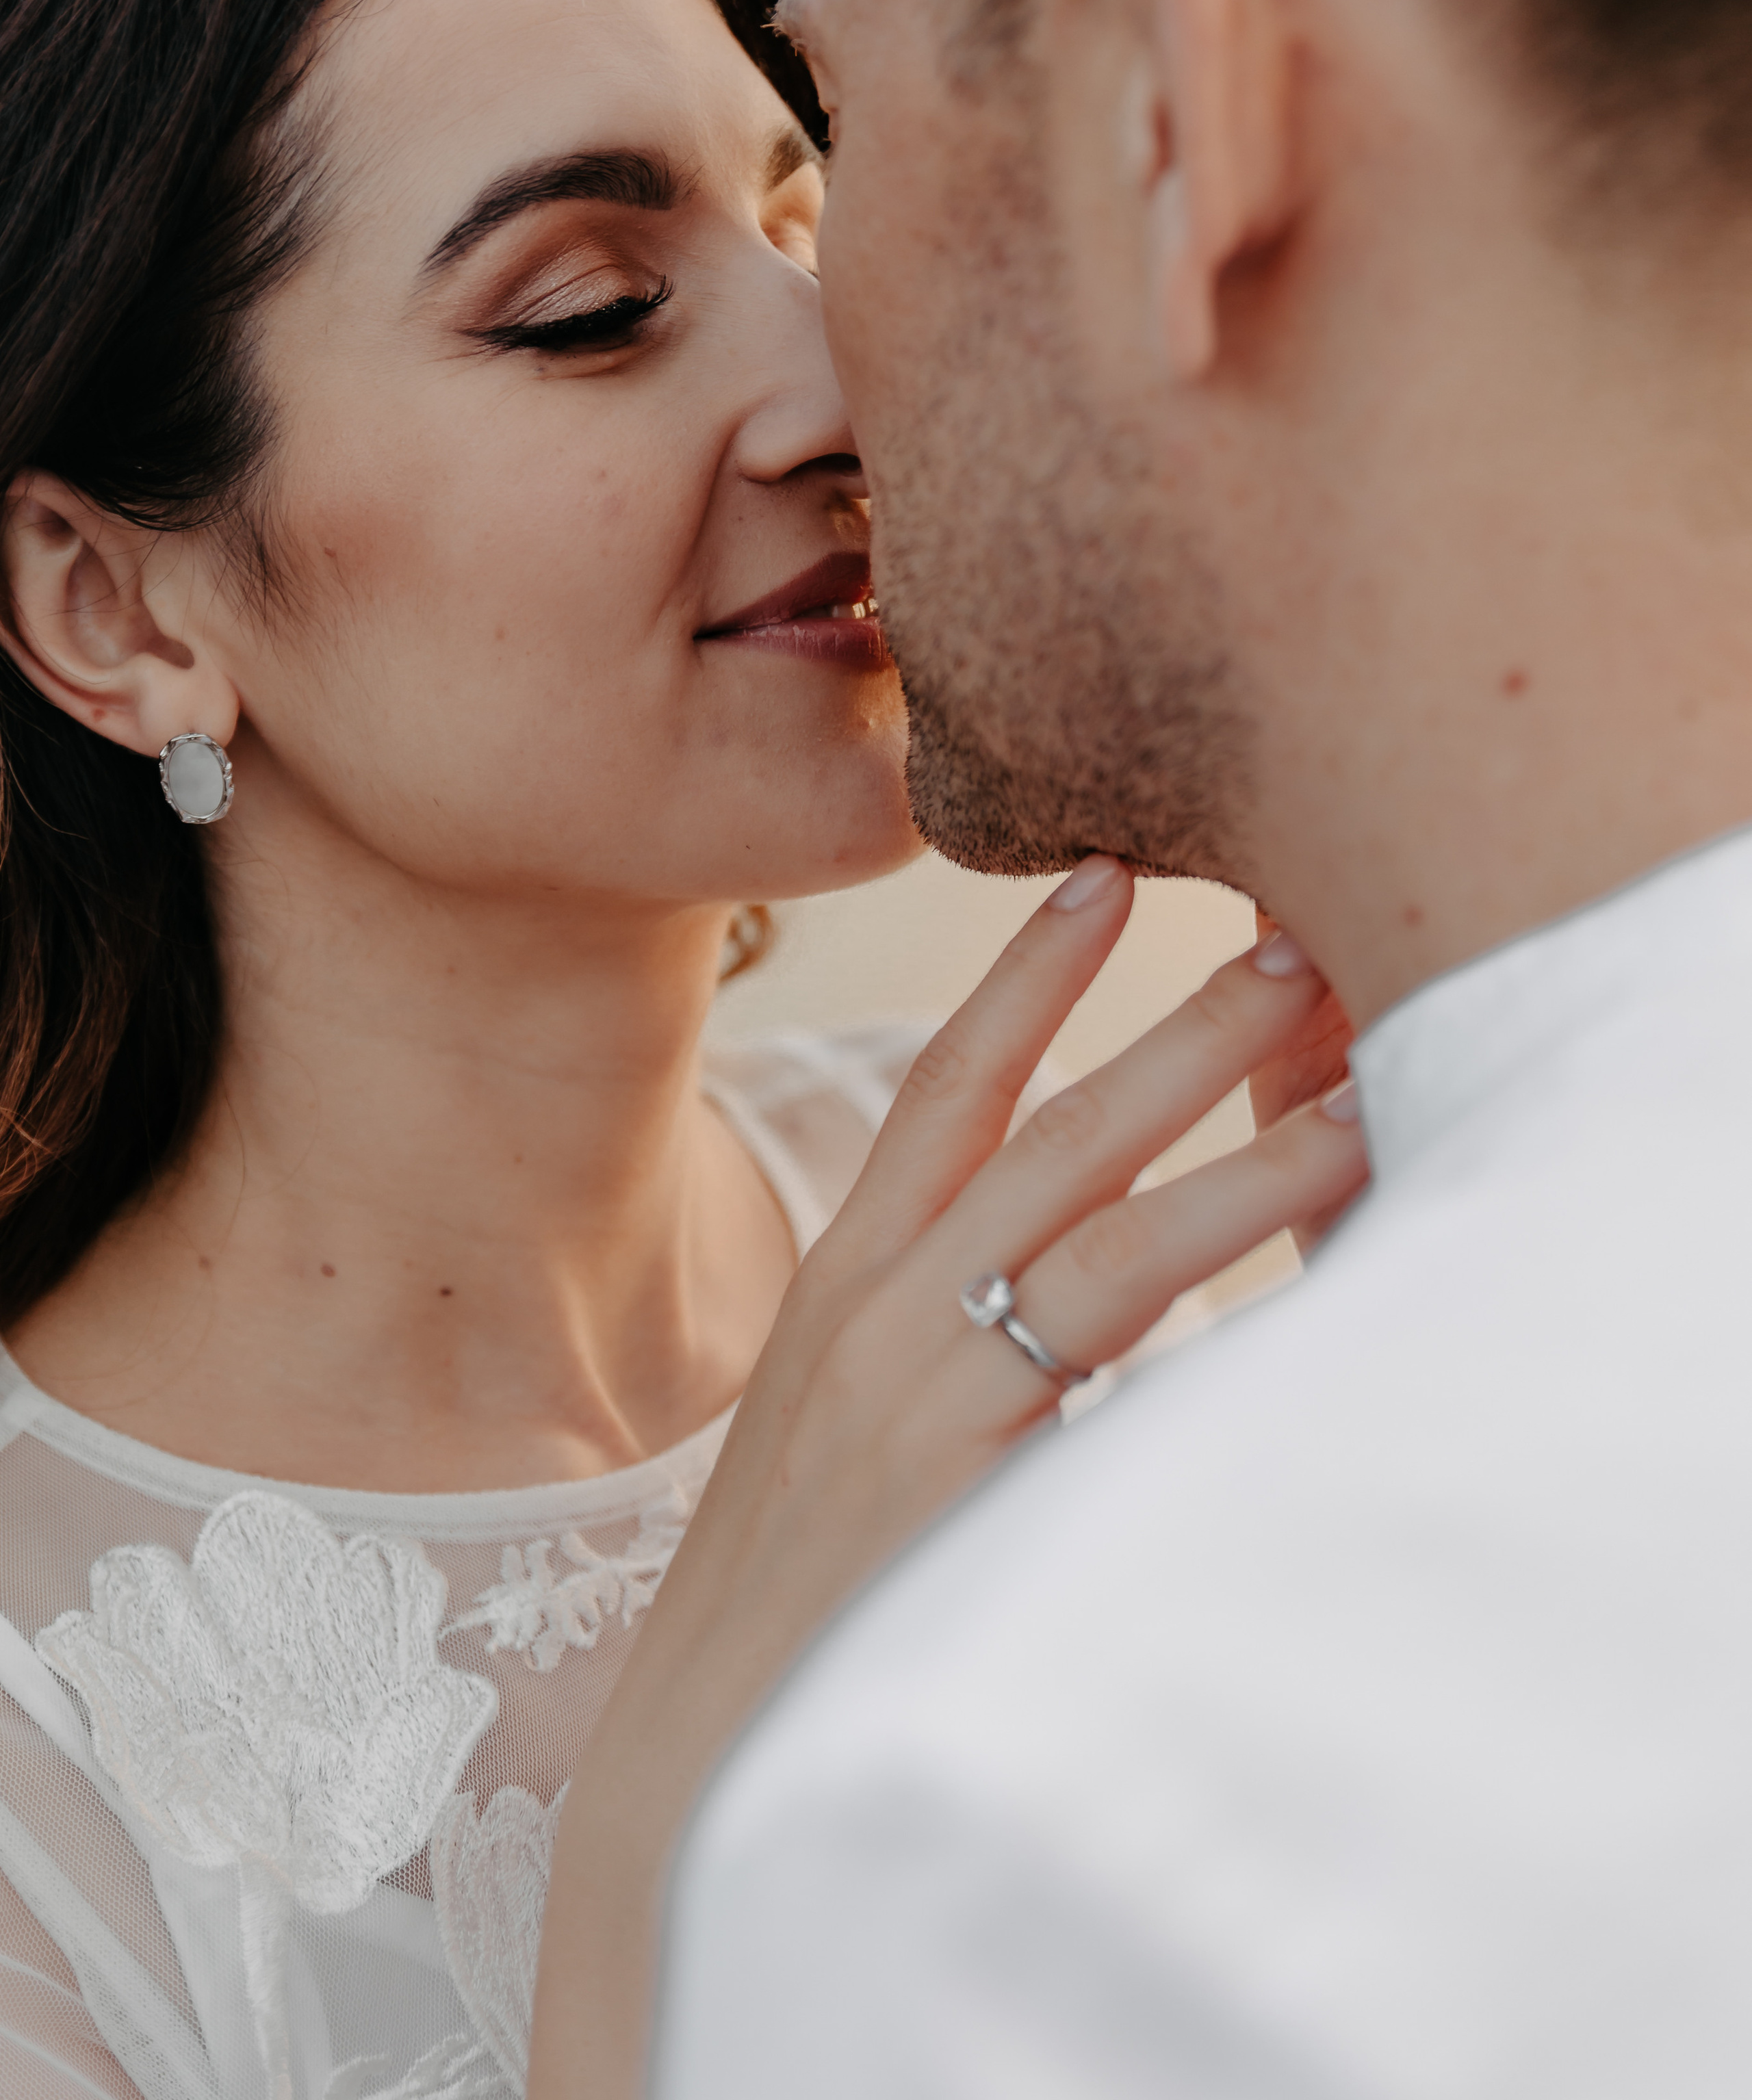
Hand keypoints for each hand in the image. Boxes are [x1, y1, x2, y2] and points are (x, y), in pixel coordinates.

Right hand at [527, 860, 1365, 2099]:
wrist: (694, 1768)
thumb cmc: (790, 1608)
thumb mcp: (849, 1436)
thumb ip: (939, 1349)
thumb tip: (1038, 1306)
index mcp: (844, 1282)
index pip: (944, 1088)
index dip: (1027, 977)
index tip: (1105, 880)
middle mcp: (876, 1302)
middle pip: (1045, 1120)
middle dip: (1175, 1024)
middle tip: (1289, 937)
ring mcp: (917, 1372)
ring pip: (1102, 1207)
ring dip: (1234, 1124)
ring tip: (1349, 1069)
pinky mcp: (960, 1455)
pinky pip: (1116, 1322)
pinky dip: (1220, 1252)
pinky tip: (1310, 1225)